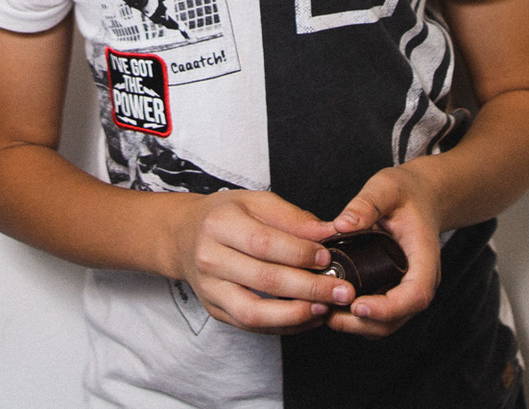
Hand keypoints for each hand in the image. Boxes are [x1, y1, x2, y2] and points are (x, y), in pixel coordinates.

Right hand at [165, 189, 358, 334]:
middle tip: (343, 290)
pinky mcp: (215, 310)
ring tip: (325, 309)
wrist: (185, 236)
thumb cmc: (226, 216)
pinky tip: (308, 317)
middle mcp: (209, 258)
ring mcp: (210, 289)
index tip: (328, 257)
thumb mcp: (255, 202)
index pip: (264, 243)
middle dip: (309, 288)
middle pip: (264, 279)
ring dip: (295, 315)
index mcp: (219, 224)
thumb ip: (293, 218)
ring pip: (254, 312)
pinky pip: (252, 326)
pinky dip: (284, 326)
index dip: (300, 253)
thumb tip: (329, 233)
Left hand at [323, 163, 446, 337]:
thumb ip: (366, 204)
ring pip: (384, 323)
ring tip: (322, 309)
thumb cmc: (406, 193)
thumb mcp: (386, 188)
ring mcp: (404, 289)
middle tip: (326, 311)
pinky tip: (328, 303)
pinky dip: (353, 317)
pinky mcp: (390, 290)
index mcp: (425, 259)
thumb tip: (342, 224)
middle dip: (362, 323)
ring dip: (355, 324)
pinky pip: (375, 315)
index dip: (387, 308)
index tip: (357, 306)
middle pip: (396, 319)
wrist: (420, 197)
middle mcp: (418, 280)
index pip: (415, 295)